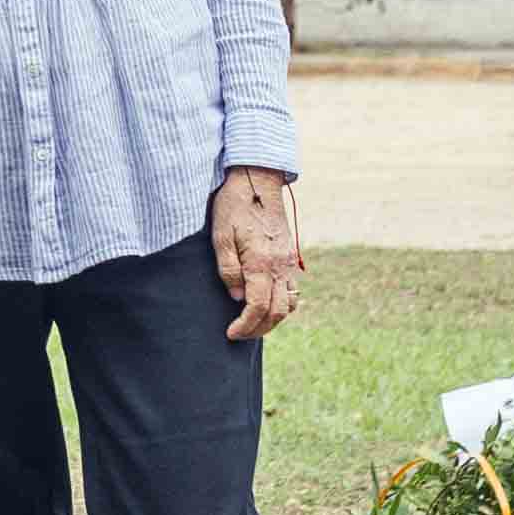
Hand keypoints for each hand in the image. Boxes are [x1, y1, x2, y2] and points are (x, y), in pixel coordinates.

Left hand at [211, 167, 303, 337]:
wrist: (257, 180)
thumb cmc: (234, 206)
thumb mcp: (220, 236)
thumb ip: (228, 269)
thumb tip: (236, 297)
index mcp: (262, 262)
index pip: (257, 308)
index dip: (245, 326)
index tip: (230, 333)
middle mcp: (280, 265)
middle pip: (277, 312)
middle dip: (258, 329)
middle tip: (238, 334)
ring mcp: (289, 261)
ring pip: (289, 304)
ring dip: (272, 320)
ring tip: (251, 324)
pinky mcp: (290, 256)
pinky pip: (293, 289)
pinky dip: (282, 304)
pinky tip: (265, 303)